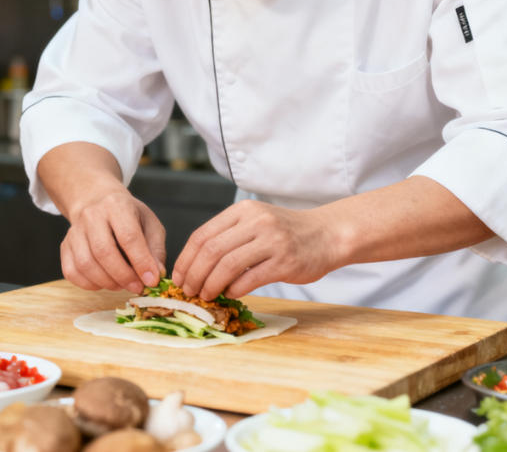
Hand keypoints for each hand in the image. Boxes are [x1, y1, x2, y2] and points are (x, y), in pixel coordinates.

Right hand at [59, 190, 165, 294]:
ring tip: (122, 285)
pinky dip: (90, 284)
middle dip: (123, 276)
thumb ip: (155, 249)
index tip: (152, 280)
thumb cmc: (127, 214)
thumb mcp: (149, 223)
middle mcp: (91, 215)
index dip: (141, 262)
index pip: (128, 236)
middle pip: (103, 251)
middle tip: (137, 287)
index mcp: (117, 205)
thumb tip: (156, 274)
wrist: (96, 201)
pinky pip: (72, 272)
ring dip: (107, 282)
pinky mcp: (65, 246)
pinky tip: (104, 282)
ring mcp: (74, 231)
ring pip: (86, 264)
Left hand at [171, 199, 339, 300]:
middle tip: (189, 291)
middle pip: (211, 250)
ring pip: (228, 265)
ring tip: (206, 296)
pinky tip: (230, 294)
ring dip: (211, 284)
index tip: (179, 277)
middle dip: (194, 274)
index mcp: (243, 210)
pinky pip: (250, 278)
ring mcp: (272, 240)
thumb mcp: (256, 222)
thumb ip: (230, 236)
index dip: (186, 259)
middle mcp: (256, 221)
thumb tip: (196, 266)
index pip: (202, 234)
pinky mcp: (285, 261)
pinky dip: (235, 289)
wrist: (327, 235)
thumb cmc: (287, 233)